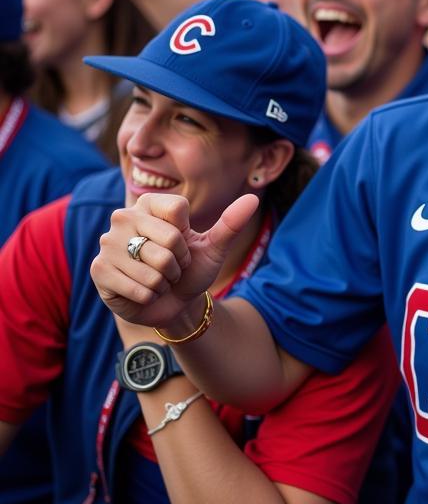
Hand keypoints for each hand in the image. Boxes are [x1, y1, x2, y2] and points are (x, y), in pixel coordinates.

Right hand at [91, 192, 258, 328]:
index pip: (177, 211)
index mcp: (149, 204)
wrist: (173, 303)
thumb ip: (231, 223)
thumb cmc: (192, 269)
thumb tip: (253, 199)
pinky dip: (150, 295)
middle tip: (170, 268)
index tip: (182, 247)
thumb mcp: (214, 248)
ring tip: (157, 280)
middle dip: (178, 263)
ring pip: (154, 267)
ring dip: (164, 282)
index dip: (187, 238)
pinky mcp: (99, 271)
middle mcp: (123, 217)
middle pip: (168, 240)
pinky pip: (138, 287)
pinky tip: (144, 292)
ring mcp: (107, 244)